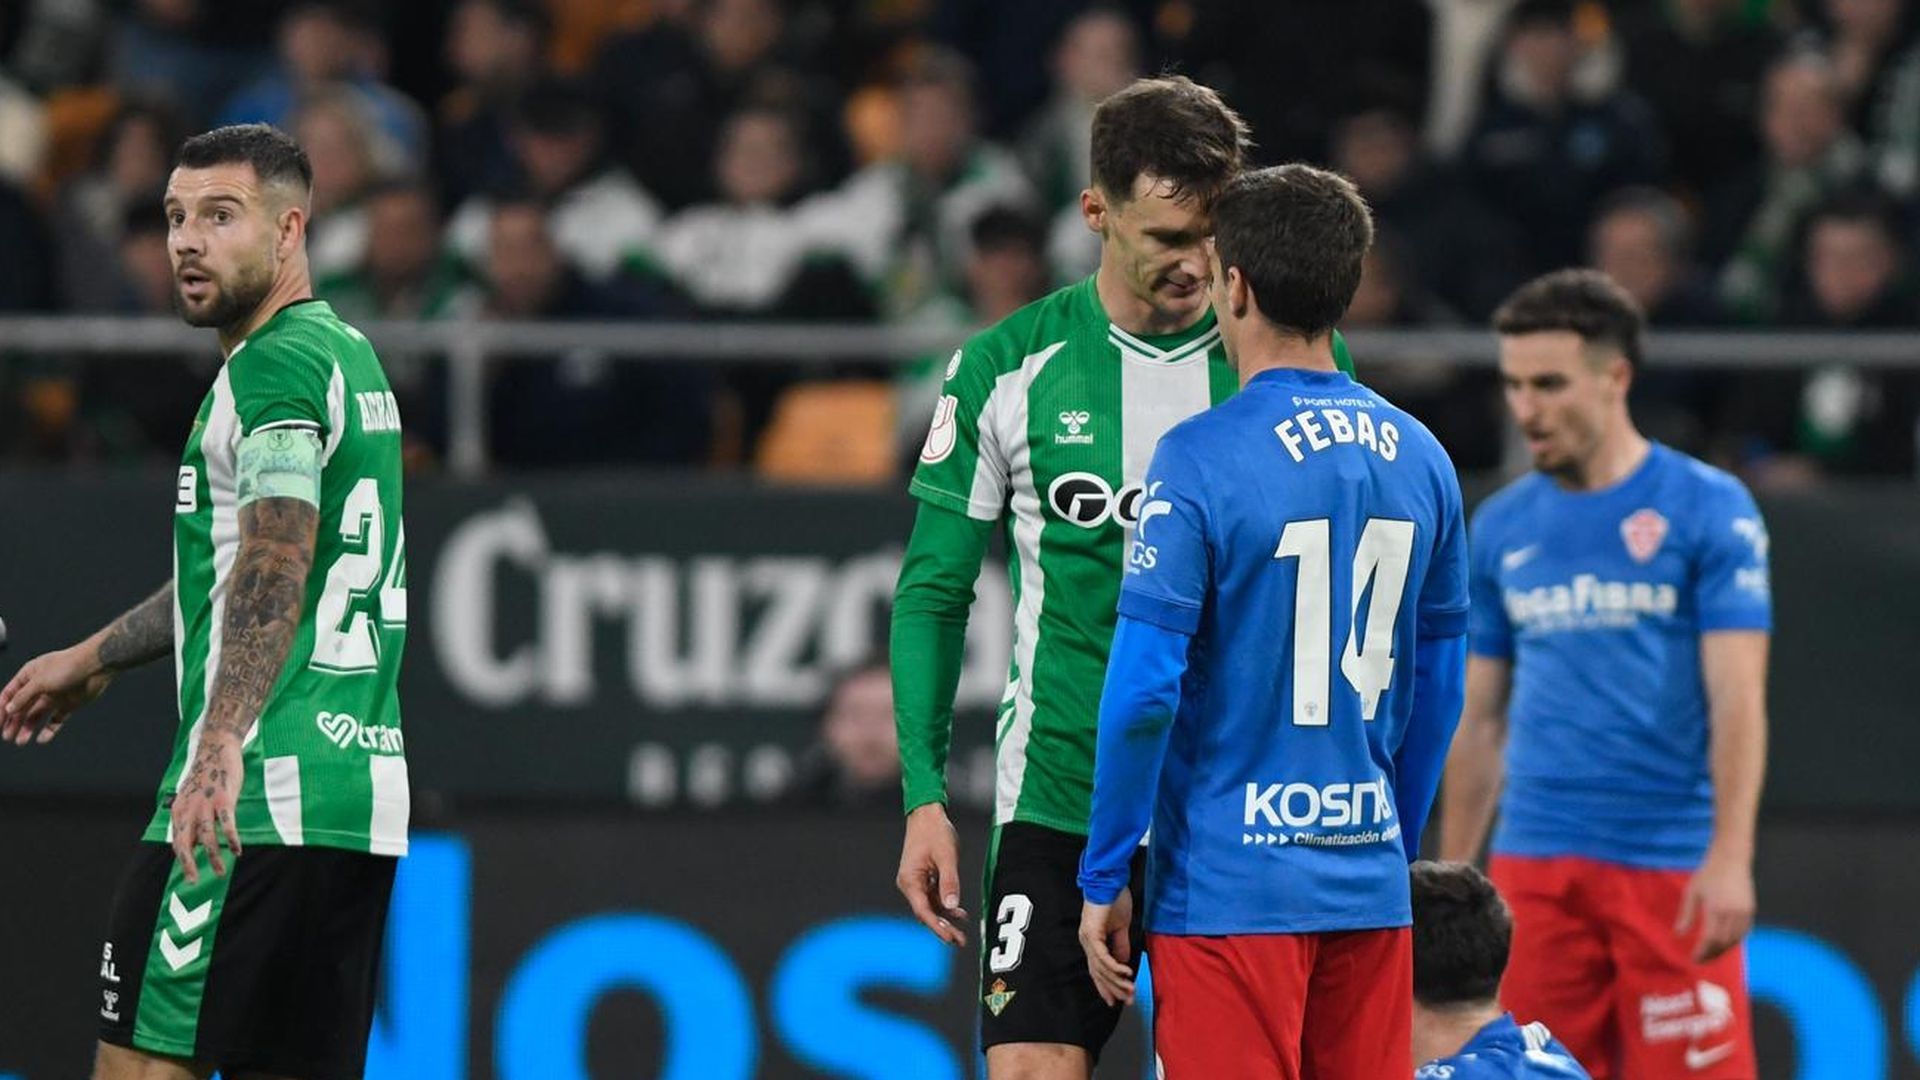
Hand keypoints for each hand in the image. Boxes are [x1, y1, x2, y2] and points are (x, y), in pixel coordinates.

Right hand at [0, 645, 112, 744]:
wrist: (96, 667)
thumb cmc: (67, 667)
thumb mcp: (40, 681)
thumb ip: (23, 696)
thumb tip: (8, 709)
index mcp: (29, 676)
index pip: (9, 694)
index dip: (2, 709)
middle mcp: (40, 687)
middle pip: (22, 707)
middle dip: (13, 722)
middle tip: (7, 737)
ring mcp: (54, 696)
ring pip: (36, 716)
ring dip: (27, 728)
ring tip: (21, 742)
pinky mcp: (68, 705)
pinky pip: (55, 720)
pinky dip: (48, 730)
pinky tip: (42, 739)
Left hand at [170, 730, 243, 883]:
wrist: (216, 749)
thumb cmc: (206, 775)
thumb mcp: (190, 796)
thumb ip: (190, 816)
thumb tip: (195, 840)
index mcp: (179, 810)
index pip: (178, 842)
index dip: (183, 860)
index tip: (191, 874)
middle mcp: (189, 810)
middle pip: (187, 844)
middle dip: (190, 866)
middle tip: (195, 881)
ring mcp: (206, 805)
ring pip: (208, 839)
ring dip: (214, 857)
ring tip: (220, 871)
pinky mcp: (224, 800)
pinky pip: (228, 825)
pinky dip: (232, 840)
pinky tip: (237, 851)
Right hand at [896, 802, 967, 945]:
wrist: (927, 813)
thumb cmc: (935, 831)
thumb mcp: (946, 856)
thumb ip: (949, 881)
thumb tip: (952, 905)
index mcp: (910, 880)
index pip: (923, 910)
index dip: (937, 927)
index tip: (950, 938)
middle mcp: (909, 884)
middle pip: (925, 912)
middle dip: (942, 928)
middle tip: (959, 942)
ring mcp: (915, 882)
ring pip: (930, 906)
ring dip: (945, 918)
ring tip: (962, 931)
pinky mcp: (923, 878)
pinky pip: (933, 897)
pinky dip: (945, 905)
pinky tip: (959, 912)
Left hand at [1078, 886, 1134, 1006]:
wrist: (1109, 880)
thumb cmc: (1114, 899)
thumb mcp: (1121, 927)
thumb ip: (1120, 944)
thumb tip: (1122, 962)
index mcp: (1092, 941)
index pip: (1098, 969)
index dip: (1107, 985)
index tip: (1118, 1000)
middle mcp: (1087, 942)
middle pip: (1099, 973)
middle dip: (1114, 989)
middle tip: (1128, 1001)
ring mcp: (1088, 938)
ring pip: (1101, 968)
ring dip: (1117, 981)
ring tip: (1131, 990)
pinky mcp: (1092, 933)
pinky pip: (1103, 956)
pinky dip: (1115, 967)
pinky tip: (1126, 973)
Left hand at [1676, 849, 1754, 962]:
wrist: (1731, 861)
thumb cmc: (1708, 875)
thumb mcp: (1692, 892)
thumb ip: (1686, 914)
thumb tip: (1678, 934)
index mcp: (1715, 908)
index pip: (1710, 938)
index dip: (1702, 951)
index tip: (1694, 958)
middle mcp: (1732, 913)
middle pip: (1723, 942)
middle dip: (1712, 953)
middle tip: (1701, 959)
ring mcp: (1744, 913)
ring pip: (1735, 940)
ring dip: (1723, 950)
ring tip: (1711, 954)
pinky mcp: (1751, 911)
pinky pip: (1744, 933)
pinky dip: (1734, 941)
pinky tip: (1724, 944)